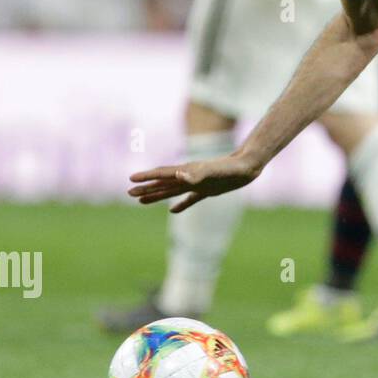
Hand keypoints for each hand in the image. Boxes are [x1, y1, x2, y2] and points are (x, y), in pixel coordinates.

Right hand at [128, 153, 259, 212]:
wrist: (247, 167)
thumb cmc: (230, 168)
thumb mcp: (213, 172)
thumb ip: (196, 173)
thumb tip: (178, 175)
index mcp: (187, 172)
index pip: (163, 174)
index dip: (147, 177)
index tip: (131, 179)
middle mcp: (190, 177)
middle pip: (163, 183)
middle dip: (147, 188)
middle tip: (129, 193)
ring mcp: (198, 184)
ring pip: (172, 191)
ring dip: (157, 195)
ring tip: (141, 201)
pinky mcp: (208, 191)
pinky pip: (190, 199)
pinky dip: (180, 205)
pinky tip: (172, 211)